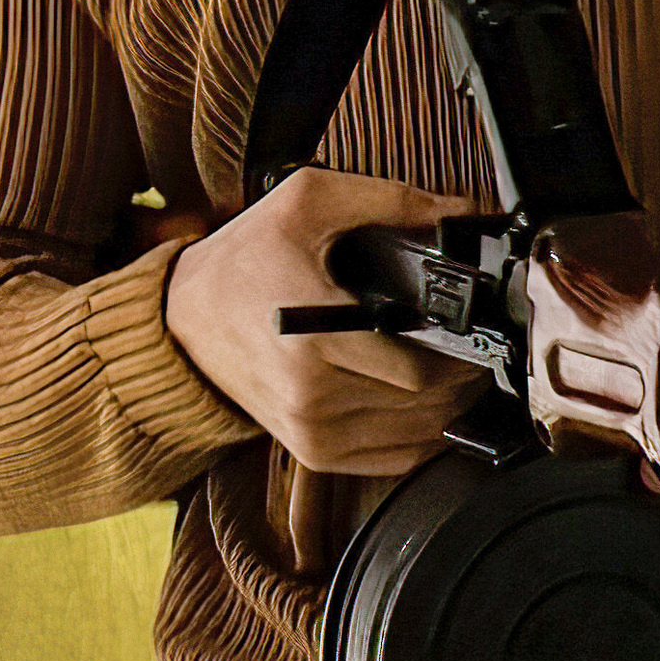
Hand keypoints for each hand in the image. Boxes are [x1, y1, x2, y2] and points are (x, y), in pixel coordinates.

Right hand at [161, 171, 479, 475]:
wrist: (182, 317)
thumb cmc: (244, 258)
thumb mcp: (309, 201)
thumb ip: (392, 200)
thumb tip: (463, 214)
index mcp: (314, 337)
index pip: (423, 371)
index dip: (463, 352)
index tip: (478, 329)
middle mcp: (312, 395)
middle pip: (427, 406)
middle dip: (463, 376)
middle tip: (473, 345)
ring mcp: (311, 431)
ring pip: (417, 436)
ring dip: (448, 407)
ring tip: (453, 369)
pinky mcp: (311, 451)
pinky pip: (393, 460)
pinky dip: (421, 435)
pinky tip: (425, 402)